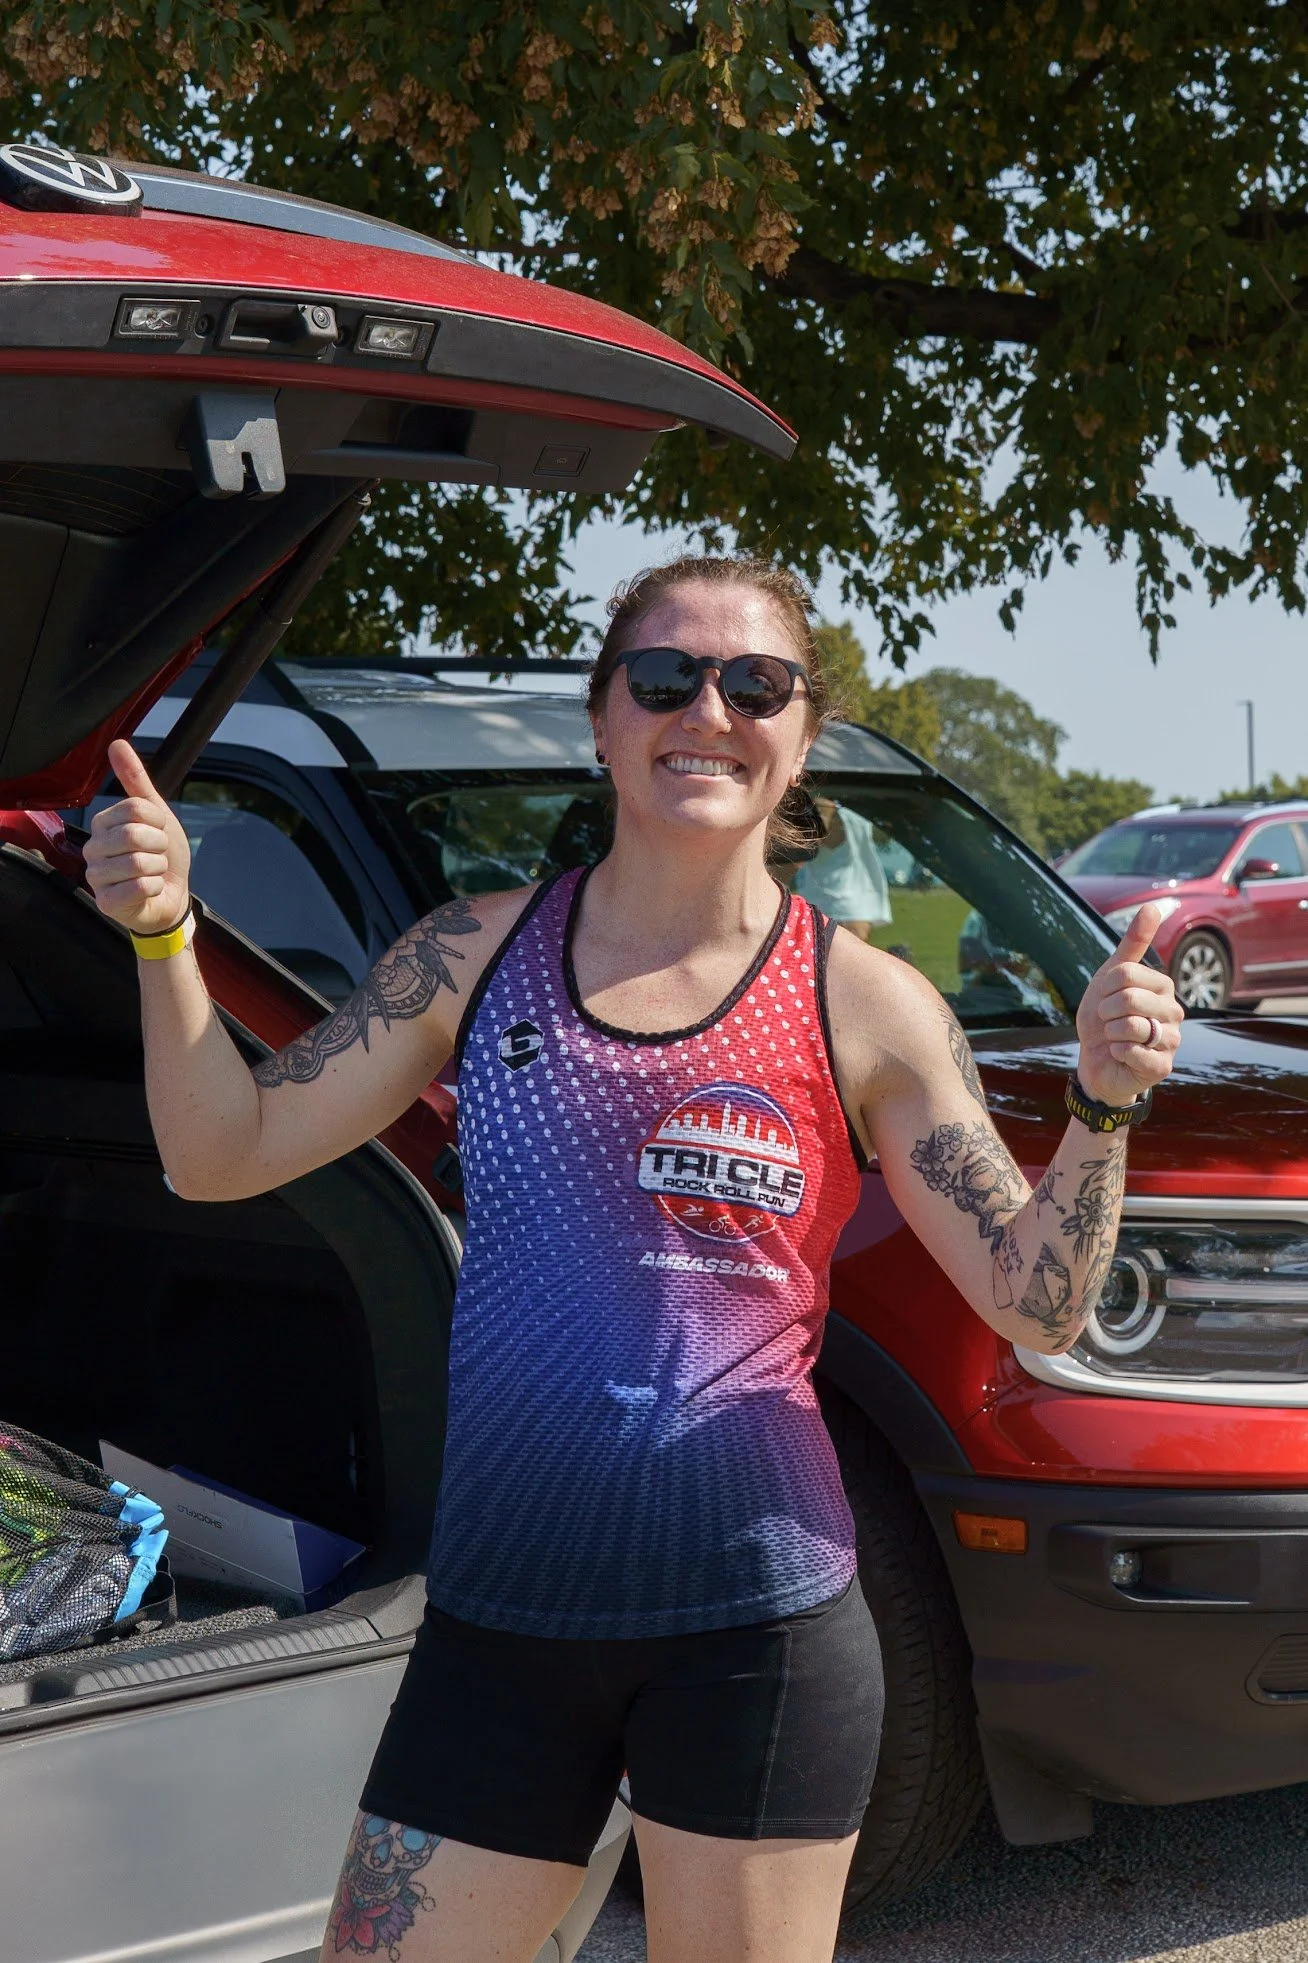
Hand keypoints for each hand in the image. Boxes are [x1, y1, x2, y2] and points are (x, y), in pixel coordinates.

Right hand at [84, 740, 191, 935]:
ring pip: (139, 863)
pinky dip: (154, 887)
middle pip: (134, 834)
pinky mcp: (106, 902)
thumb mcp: (156, 814)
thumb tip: (117, 744)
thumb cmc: (161, 855)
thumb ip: (136, 780)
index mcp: (102, 824)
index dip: (159, 822)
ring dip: (158, 868)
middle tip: (157, 855)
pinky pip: (139, 887)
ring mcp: (96, 877)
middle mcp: (93, 848)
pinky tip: (148, 889)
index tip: (158, 832)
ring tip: (152, 872)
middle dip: (159, 846)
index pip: (136, 809)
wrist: (171, 895)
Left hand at [1075, 902, 1183, 1106]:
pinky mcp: (1163, 1066)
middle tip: (1108, 1022)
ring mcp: (1172, 1040)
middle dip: (1105, 1012)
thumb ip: (1132, 943)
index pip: (1124, 974)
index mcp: (1163, 986)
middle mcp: (1174, 1011)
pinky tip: (1121, 1055)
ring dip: (1110, 1033)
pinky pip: (1131, 1052)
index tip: (1105, 999)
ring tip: (1115, 1038)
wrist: (1096, 1061)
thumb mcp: (1111, 976)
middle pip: (1128, 999)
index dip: (1104, 988)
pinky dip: (1115, 1053)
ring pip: (1130, 1026)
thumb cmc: (1105, 1017)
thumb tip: (1153, 906)